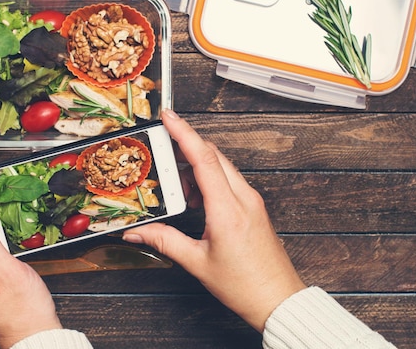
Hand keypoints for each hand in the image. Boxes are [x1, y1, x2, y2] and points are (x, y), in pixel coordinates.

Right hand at [123, 110, 305, 331]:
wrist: (278, 299)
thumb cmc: (244, 285)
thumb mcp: (197, 263)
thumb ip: (165, 241)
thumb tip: (137, 231)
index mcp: (228, 209)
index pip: (203, 159)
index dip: (184, 133)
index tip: (169, 117)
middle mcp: (243, 198)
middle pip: (212, 156)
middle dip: (185, 147)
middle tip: (162, 150)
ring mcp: (251, 201)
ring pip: (221, 167)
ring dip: (197, 167)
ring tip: (178, 188)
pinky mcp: (253, 207)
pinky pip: (229, 180)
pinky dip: (209, 180)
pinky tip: (196, 200)